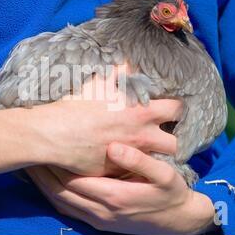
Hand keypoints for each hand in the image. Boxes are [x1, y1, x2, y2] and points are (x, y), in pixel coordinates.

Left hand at [26, 143, 214, 234]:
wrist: (179, 223)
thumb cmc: (172, 195)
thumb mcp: (165, 176)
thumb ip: (140, 161)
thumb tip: (114, 148)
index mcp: (114, 196)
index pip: (73, 179)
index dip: (55, 164)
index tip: (41, 147)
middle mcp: (101, 210)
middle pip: (60, 191)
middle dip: (42, 174)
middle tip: (27, 155)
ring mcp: (98, 219)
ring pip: (60, 202)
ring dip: (43, 186)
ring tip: (30, 167)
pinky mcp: (98, 222)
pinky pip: (68, 210)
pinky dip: (53, 197)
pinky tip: (46, 184)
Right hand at [33, 70, 182, 176]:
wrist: (55, 134)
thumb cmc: (78, 105)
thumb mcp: (101, 82)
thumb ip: (120, 71)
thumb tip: (130, 60)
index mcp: (142, 112)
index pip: (178, 110)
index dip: (178, 109)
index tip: (173, 109)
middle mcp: (142, 137)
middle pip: (176, 144)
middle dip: (175, 139)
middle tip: (166, 135)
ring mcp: (131, 157)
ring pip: (159, 163)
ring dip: (158, 157)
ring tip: (151, 152)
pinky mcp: (118, 172)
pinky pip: (135, 173)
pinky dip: (135, 168)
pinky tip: (129, 163)